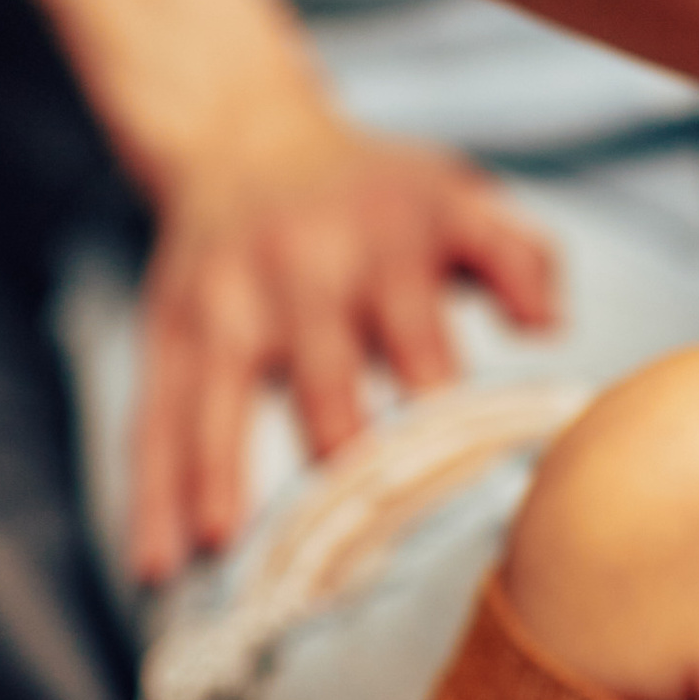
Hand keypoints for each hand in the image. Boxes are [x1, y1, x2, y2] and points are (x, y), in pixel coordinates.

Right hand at [129, 99, 559, 573]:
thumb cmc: (375, 192)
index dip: (441, 410)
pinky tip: (154, 561)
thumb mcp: (457, 195)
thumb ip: (516, 256)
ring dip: (219, 477)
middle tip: (362, 546)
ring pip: (217, 400)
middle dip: (341, 457)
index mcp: (382, 242)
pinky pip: (155, 419)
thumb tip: (548, 327)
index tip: (462, 487)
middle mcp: (296, 270)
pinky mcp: (167, 335)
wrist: (246, 137)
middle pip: (320, 375)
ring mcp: (222, 305)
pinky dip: (150, 493)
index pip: (418, 335)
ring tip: (223, 553)